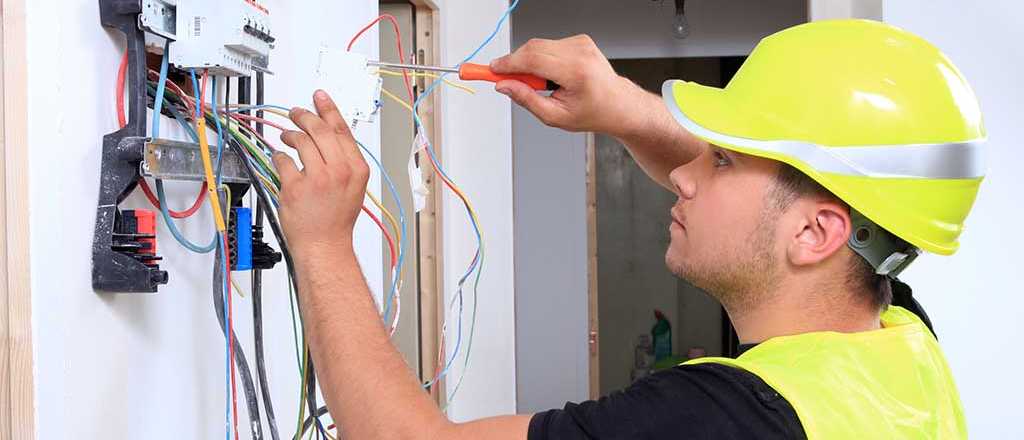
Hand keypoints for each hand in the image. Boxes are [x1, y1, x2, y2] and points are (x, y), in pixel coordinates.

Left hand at [274, 90, 369, 255]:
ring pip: (300, 141)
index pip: (341, 130)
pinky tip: (280, 160)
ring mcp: (317, 178)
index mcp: (356, 169)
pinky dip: (279, 157)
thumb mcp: (353, 186)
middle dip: (305, 117)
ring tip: (287, 137)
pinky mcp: (296, 187)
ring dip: (290, 135)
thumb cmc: (336, 220)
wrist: (324, 245)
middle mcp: (339, 171)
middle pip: (319, 130)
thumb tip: (327, 135)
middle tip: (296, 113)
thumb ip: (344, 161)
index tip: (320, 96)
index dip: (329, 109)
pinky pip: (283, 160)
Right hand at [490, 34, 647, 137]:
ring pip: (538, 46)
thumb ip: (526, 99)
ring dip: (530, 63)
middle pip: (532, 48)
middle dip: (513, 63)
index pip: (532, 59)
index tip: (491, 69)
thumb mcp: (555, 116)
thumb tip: (504, 86)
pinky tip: (552, 75)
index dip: (507, 64)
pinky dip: (542, 59)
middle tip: (505, 80)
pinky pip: (548, 45)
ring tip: (542, 84)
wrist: (618, 104)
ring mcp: (581, 43)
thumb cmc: (592, 113)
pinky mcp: (579, 40)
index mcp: (576, 72)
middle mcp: (580, 53)